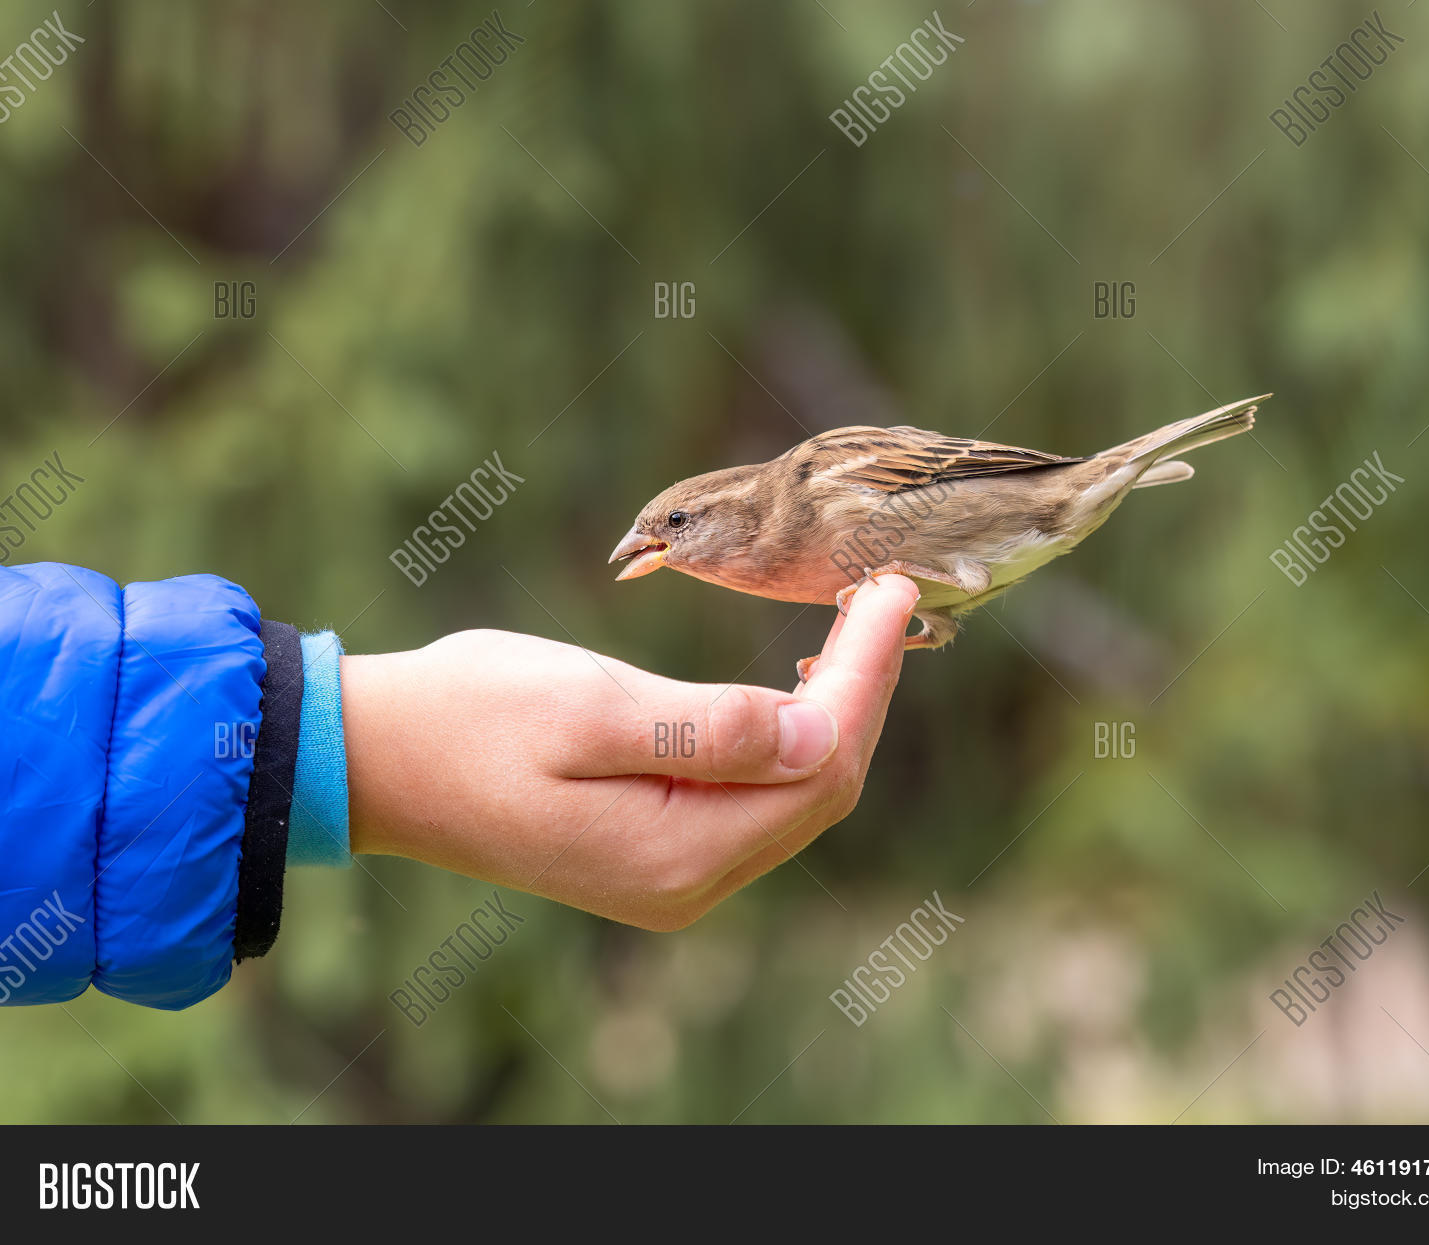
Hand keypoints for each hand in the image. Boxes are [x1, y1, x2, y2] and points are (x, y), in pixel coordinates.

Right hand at [341, 575, 919, 929]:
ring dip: (835, 711)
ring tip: (857, 629)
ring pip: (796, 795)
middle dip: (864, 690)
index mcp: (678, 852)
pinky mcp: (656, 853)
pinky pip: (755, 799)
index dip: (869, 677)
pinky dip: (791, 737)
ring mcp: (673, 876)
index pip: (820, 765)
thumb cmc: (469, 717)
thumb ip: (708, 730)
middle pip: (822, 787)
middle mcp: (688, 883)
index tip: (893, 592)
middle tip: (886, 597)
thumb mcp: (587, 709)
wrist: (377, 759)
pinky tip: (799, 686)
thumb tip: (819, 729)